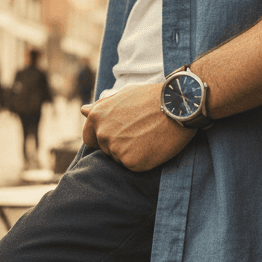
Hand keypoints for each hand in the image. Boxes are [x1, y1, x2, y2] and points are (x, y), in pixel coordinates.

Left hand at [80, 83, 195, 171]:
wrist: (178, 105)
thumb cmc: (152, 97)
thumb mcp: (124, 95)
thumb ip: (102, 106)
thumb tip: (83, 110)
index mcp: (96, 116)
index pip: (90, 138)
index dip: (104, 138)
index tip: (120, 134)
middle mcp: (102, 133)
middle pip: (106, 150)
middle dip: (120, 144)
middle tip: (140, 132)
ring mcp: (115, 149)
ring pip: (119, 159)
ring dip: (131, 152)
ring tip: (148, 136)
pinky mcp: (131, 162)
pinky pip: (133, 166)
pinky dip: (143, 160)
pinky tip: (153, 145)